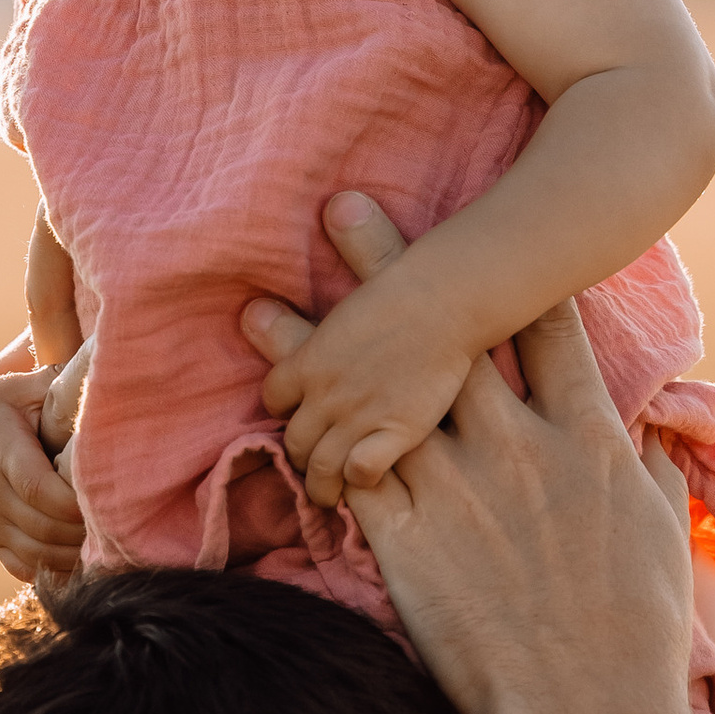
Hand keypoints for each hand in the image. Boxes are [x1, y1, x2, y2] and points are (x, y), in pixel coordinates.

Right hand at [0, 367, 86, 586]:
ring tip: (102, 544)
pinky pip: (18, 566)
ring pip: (32, 552)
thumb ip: (53, 382)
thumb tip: (96, 366)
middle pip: (40, 526)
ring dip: (69, 555)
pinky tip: (76, 563)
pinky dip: (49, 572)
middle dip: (79, 532)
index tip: (104, 498)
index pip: (37, 489)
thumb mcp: (16, 384)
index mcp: (1, 450)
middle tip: (116, 524)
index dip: (72, 503)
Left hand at [242, 193, 686, 713]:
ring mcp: (457, 491)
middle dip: (394, 265)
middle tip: (344, 205)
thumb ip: (646, 471)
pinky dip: (307, 434)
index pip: (547, 328)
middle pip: (447, 335)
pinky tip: (267, 400)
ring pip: (376, 394)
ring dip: (316, 343)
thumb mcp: (662, 536)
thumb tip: (650, 435)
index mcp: (587, 438)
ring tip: (263, 300)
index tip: (478, 208)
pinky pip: (347, 470)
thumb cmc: (638, 635)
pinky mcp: (407, 541)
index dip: (510, 262)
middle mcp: (518, 447)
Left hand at [254, 252, 476, 508]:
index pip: (273, 400)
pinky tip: (369, 479)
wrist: (441, 299)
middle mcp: (323, 395)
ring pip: (319, 468)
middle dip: (300, 458)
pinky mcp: (393, 433)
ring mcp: (356, 417)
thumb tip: (330, 218)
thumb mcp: (352, 298)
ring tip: (330, 495)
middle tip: (314, 466)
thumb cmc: (402, 286)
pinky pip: (360, 474)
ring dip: (322, 486)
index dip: (284, 413)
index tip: (300, 418)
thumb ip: (336, 313)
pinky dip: (360, 481)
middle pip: (294, 442)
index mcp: (308, 361)